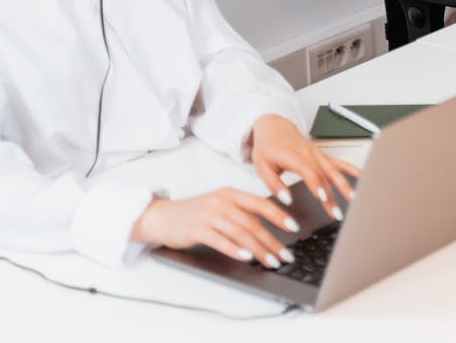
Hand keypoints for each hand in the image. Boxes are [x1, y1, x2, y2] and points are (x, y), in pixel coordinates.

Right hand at [131, 187, 299, 267]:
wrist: (162, 216)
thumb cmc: (194, 213)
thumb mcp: (219, 206)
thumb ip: (240, 213)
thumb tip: (267, 230)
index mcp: (230, 194)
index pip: (260, 203)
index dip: (278, 215)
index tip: (294, 227)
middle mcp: (221, 202)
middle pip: (252, 223)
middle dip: (272, 241)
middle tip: (286, 255)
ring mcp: (209, 215)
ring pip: (240, 233)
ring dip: (259, 250)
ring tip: (271, 261)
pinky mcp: (197, 229)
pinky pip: (221, 240)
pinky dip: (235, 249)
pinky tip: (246, 257)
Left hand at [249, 114, 360, 221]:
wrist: (274, 127)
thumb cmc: (267, 147)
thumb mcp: (261, 166)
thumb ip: (274, 184)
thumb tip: (286, 199)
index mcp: (292, 155)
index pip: (307, 170)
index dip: (316, 184)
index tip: (322, 197)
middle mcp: (308, 153)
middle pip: (323, 174)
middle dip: (332, 195)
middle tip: (337, 212)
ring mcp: (317, 153)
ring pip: (334, 169)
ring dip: (345, 185)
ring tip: (355, 199)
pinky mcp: (321, 155)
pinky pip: (338, 162)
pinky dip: (351, 168)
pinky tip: (362, 175)